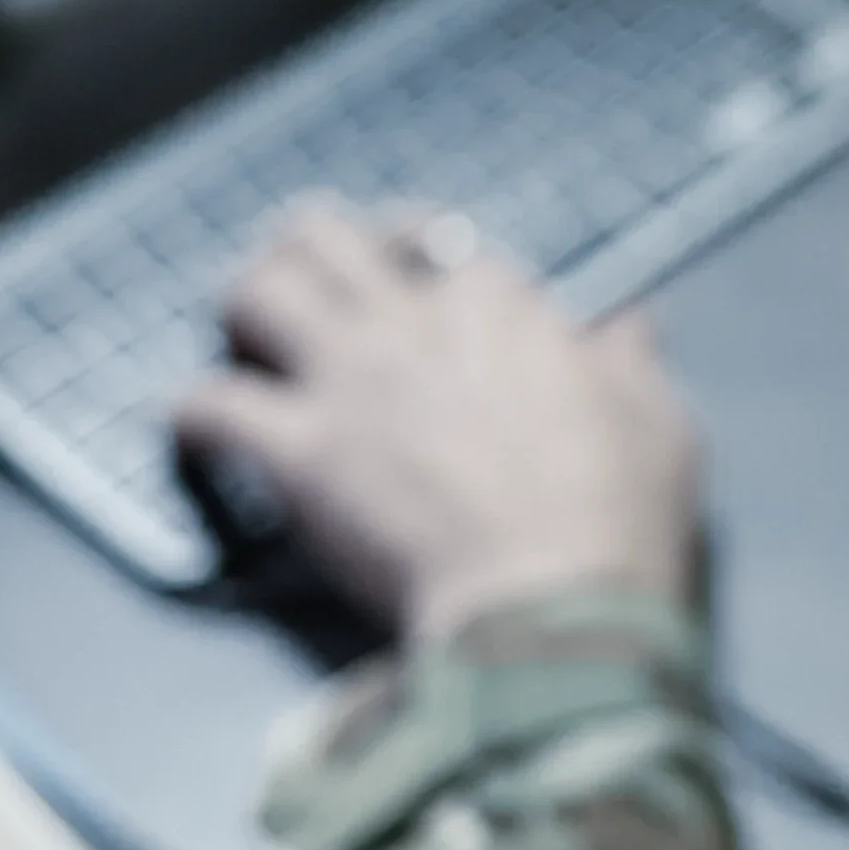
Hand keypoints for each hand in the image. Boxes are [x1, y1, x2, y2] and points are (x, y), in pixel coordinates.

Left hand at [173, 205, 701, 640]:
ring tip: (244, 338)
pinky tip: (195, 434)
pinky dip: (190, 416)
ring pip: (258, 291)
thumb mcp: (658, 421)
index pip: (447, 255)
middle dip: (310, 252)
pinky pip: (210, 405)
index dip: (431, 277)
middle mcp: (412, 321)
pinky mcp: (299, 453)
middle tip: (311, 288)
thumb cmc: (616, 523)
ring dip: (242, 309)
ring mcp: (349, 381)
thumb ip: (629, 362)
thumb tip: (630, 322)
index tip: (435, 313)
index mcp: (498, 306)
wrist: (554, 613)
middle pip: (329, 237)